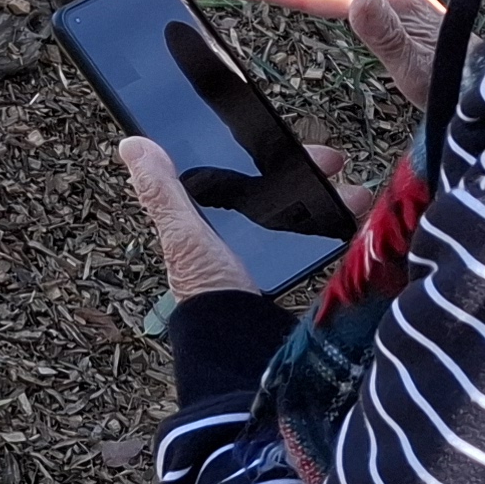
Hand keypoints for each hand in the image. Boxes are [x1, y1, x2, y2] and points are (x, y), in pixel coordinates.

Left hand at [117, 135, 369, 302]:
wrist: (243, 347)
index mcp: (202, 221)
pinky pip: (314, 237)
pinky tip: (350, 222)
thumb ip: (162, 193)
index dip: (260, 149)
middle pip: (274, 186)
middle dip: (304, 169)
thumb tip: (132, 145)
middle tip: (332, 162)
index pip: (234, 169)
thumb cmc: (209, 294)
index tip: (284, 136)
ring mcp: (262, 252)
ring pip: (299, 209)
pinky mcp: (288, 271)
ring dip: (326, 196)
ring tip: (352, 194)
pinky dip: (332, 226)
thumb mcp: (184, 237)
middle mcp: (232, 233)